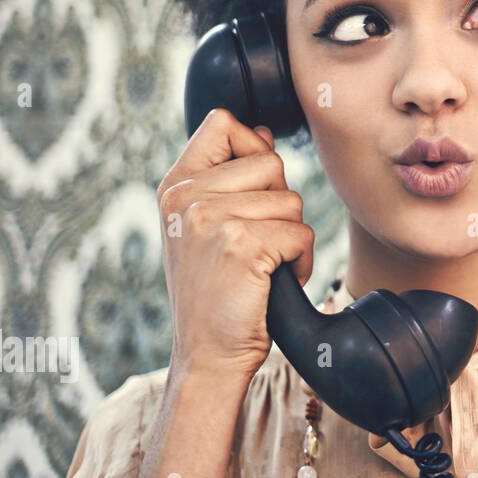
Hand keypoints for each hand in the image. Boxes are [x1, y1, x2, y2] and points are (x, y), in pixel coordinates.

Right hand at [156, 108, 314, 380]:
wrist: (207, 354)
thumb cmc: (216, 291)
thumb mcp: (207, 227)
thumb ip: (229, 180)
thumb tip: (263, 133)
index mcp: (175, 186)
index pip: (222, 123)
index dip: (253, 146)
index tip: (252, 190)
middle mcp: (186, 196)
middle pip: (271, 162)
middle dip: (279, 204)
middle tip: (256, 243)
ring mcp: (211, 219)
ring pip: (292, 200)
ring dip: (292, 238)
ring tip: (263, 267)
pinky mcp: (241, 244)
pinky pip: (301, 233)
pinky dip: (301, 261)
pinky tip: (275, 281)